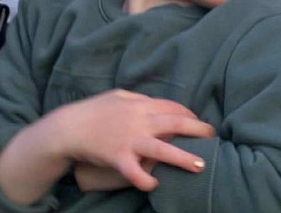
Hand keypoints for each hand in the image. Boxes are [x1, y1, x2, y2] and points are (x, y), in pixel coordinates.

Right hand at [54, 89, 214, 191]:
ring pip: (163, 149)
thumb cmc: (92, 111)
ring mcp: (129, 140)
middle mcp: (138, 120)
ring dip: (184, 157)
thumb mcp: (116, 96)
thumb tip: (154, 102)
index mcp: (139, 104)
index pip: (172, 106)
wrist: (68, 127)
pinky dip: (146, 180)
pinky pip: (136, 172)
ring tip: (201, 165)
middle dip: (197, 129)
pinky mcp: (118, 157)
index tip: (198, 122)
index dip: (189, 113)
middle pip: (175, 122)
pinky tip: (155, 184)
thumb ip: (137, 98)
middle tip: (212, 137)